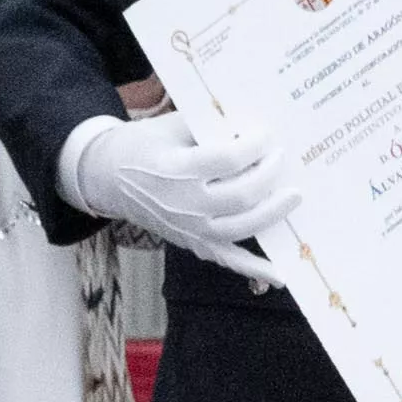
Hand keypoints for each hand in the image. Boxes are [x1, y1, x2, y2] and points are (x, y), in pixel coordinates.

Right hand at [61, 107, 297, 289]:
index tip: (266, 133)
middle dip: (270, 174)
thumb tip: (255, 126)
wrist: (108, 178)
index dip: (255, 144)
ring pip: (242, 227)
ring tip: (293, 195)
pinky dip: (254, 269)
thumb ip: (211, 126)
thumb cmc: (144, 146)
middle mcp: (183, 203)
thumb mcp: (172, 125)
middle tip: (281, 158)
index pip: (229, 159)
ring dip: (273, 212)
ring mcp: (188, 228)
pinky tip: (281, 275)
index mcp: (175, 168)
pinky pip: (227, 258)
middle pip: (242, 194)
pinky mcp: (191, 242)